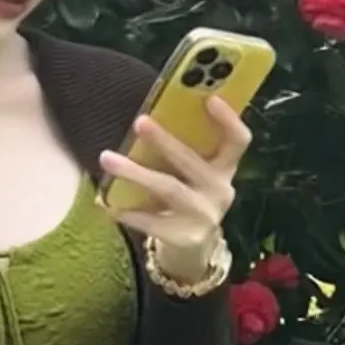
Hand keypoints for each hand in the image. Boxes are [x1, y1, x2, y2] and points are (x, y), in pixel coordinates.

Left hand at [99, 96, 250, 281]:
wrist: (193, 246)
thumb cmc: (188, 195)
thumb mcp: (196, 173)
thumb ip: (185, 149)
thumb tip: (149, 116)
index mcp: (225, 168)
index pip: (238, 141)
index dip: (229, 120)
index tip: (211, 98)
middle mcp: (220, 190)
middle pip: (193, 163)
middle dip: (165, 141)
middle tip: (139, 121)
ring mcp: (205, 216)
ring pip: (168, 189)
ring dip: (135, 172)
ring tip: (106, 158)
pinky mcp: (186, 237)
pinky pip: (152, 221)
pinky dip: (128, 211)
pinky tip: (106, 202)